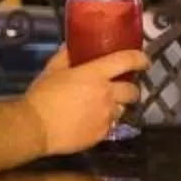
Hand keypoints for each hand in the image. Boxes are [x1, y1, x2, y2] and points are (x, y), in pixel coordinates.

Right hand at [25, 46, 147, 154]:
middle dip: (131, 89)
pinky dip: (106, 122)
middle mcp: (107, 94)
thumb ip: (66, 56)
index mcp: (96, 74)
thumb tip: (73, 46)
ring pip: (123, 109)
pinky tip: (92, 121)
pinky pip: (111, 126)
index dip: (140, 58)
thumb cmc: (42, 95)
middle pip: (133, 90)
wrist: (35, 127)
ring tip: (103, 107)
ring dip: (117, 106)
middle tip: (122, 88)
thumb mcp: (52, 69)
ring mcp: (106, 116)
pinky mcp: (102, 134)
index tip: (144, 60)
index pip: (127, 61)